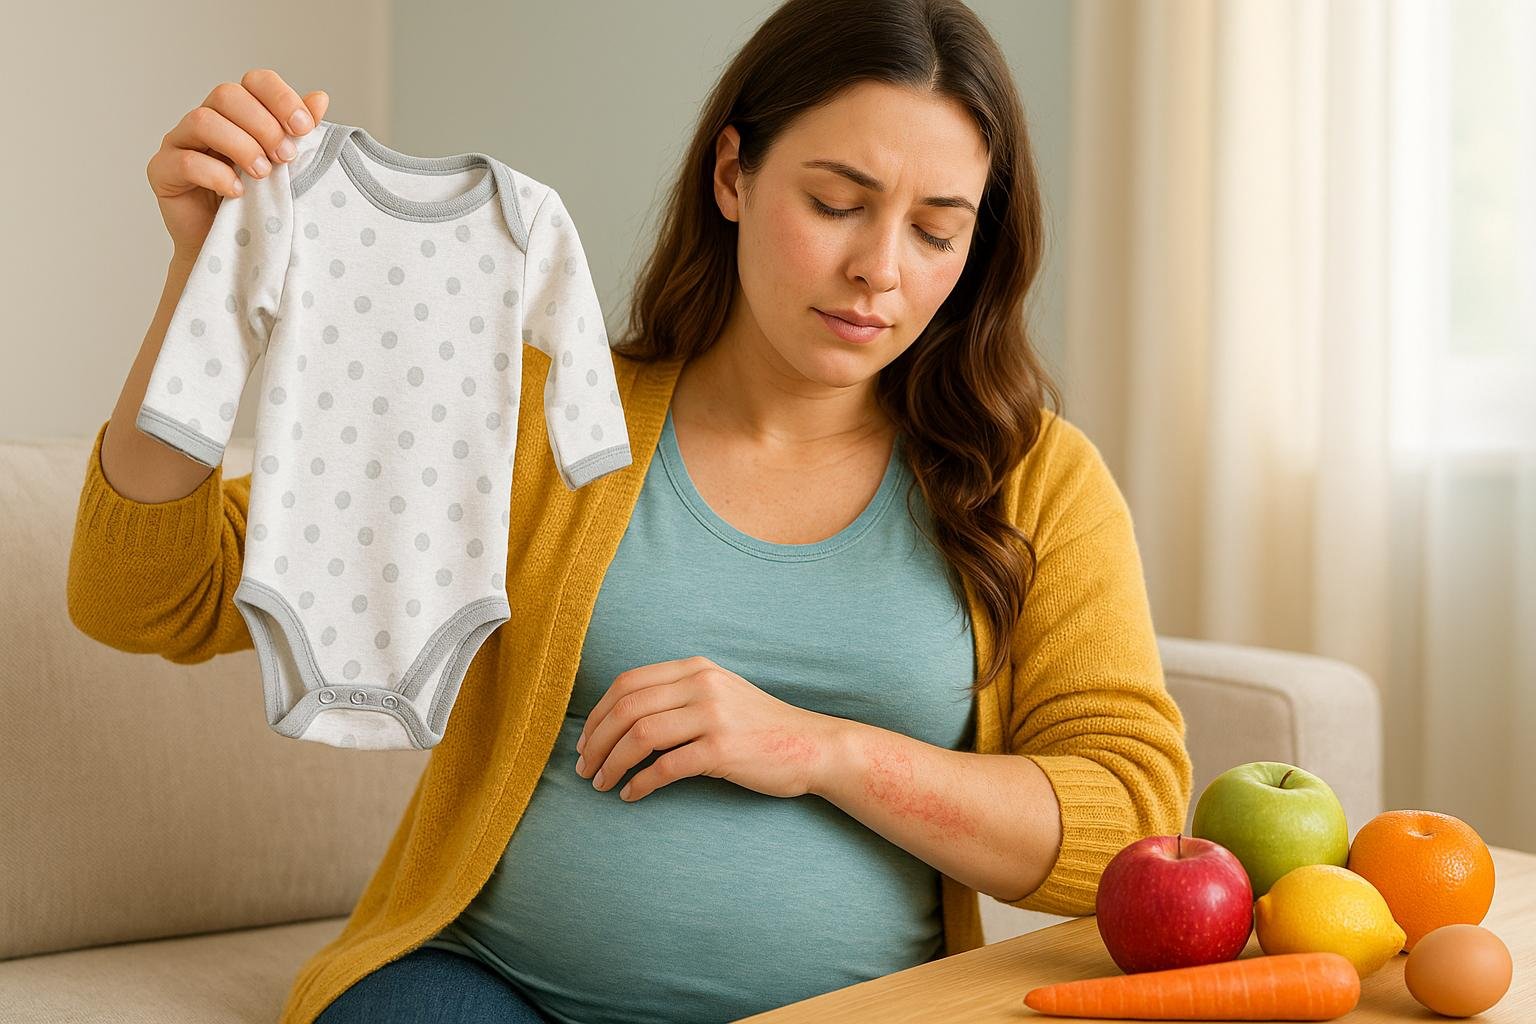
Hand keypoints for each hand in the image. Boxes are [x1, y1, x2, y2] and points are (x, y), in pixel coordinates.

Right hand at [148, 68, 328, 257]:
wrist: (232, 249)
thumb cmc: (259, 204)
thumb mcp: (286, 167)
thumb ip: (299, 133)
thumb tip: (320, 99)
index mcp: (237, 112)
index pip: (255, 81)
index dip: (280, 97)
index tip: (304, 127)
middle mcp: (206, 119)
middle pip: (227, 95)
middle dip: (263, 125)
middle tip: (285, 157)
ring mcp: (180, 142)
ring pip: (203, 121)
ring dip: (241, 146)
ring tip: (263, 175)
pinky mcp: (162, 171)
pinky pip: (186, 161)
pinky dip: (217, 175)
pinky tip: (238, 193)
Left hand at [574, 655, 840, 802]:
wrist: (811, 745)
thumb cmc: (759, 727)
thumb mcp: (719, 694)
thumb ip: (678, 696)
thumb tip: (623, 720)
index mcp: (695, 668)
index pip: (627, 682)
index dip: (598, 713)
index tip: (586, 741)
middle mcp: (701, 685)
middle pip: (627, 708)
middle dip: (597, 741)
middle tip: (585, 768)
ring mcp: (712, 716)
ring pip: (640, 736)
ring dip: (612, 763)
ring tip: (601, 784)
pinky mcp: (722, 749)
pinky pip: (666, 767)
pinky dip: (640, 783)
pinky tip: (631, 795)